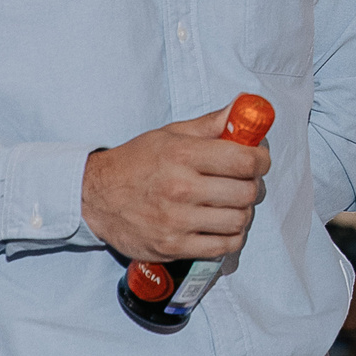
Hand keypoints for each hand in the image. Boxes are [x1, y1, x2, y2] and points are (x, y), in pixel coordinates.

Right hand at [80, 106, 270, 262]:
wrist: (94, 197)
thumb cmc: (136, 162)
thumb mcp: (170, 134)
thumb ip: (211, 124)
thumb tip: (245, 108)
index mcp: (182, 155)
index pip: (244, 160)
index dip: (261, 160)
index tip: (259, 160)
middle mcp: (180, 189)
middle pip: (246, 192)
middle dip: (254, 186)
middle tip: (246, 183)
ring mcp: (176, 221)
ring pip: (238, 221)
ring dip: (243, 212)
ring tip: (233, 205)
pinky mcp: (172, 247)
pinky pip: (222, 246)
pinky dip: (231, 237)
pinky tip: (222, 226)